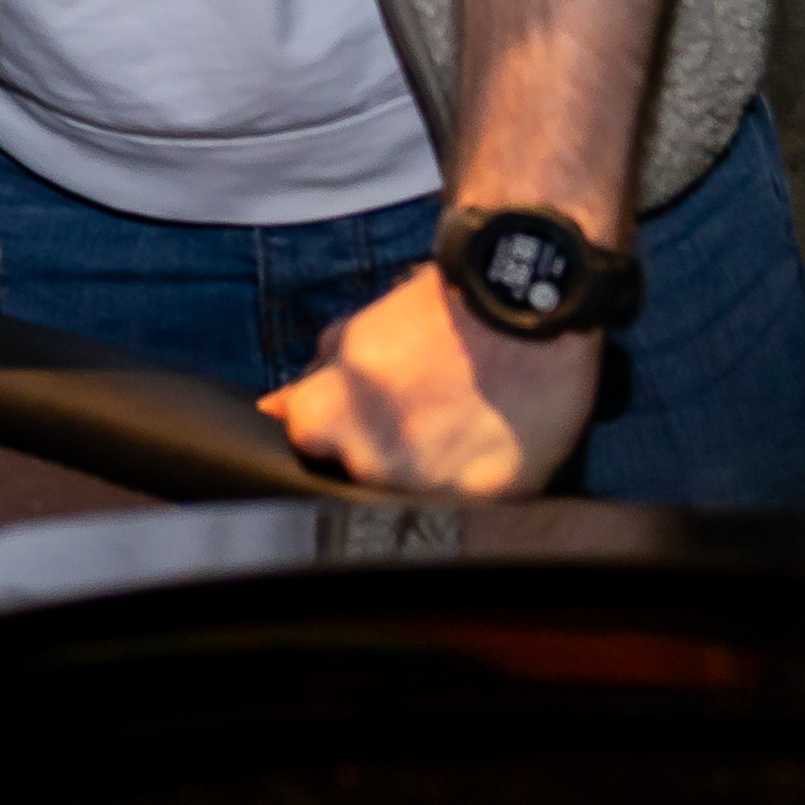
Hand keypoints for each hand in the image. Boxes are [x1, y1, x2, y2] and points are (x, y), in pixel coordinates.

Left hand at [263, 265, 601, 494]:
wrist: (530, 302)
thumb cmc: (442, 309)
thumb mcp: (363, 329)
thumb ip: (316, 375)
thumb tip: (273, 410)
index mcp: (333, 413)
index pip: (307, 439)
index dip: (334, 420)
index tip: (364, 406)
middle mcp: (374, 459)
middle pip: (359, 470)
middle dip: (381, 445)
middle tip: (422, 409)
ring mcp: (431, 486)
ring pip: (411, 494)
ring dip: (428, 466)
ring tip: (461, 420)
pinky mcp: (491, 498)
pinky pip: (470, 503)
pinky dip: (476, 478)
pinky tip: (490, 439)